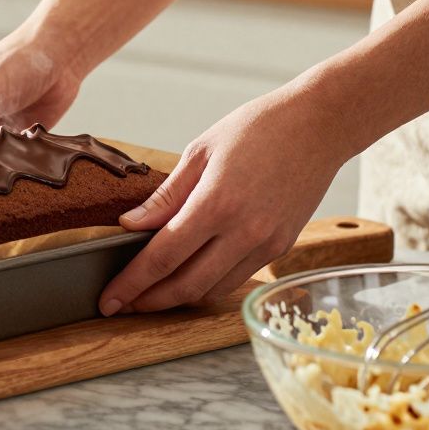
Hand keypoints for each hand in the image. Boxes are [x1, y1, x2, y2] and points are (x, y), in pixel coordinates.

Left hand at [98, 85, 351, 313]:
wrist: (320, 125)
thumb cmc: (258, 128)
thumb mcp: (200, 151)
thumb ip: (165, 196)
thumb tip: (130, 225)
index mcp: (215, 204)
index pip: (162, 258)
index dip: (131, 284)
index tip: (108, 299)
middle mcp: (243, 232)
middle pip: (186, 286)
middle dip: (149, 301)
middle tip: (122, 304)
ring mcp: (266, 244)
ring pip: (212, 290)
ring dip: (178, 298)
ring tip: (151, 293)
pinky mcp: (281, 247)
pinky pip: (237, 278)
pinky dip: (208, 285)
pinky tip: (189, 276)